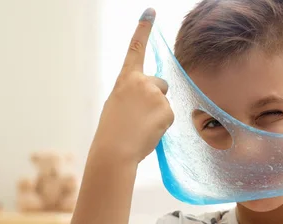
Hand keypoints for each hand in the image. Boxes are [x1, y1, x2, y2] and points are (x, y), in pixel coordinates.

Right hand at [94, 8, 173, 163]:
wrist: (115, 150)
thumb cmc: (113, 131)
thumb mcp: (118, 104)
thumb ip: (134, 94)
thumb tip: (151, 99)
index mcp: (126, 79)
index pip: (136, 49)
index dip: (144, 29)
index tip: (151, 11)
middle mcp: (142, 81)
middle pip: (161, 84)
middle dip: (156, 98)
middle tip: (140, 116)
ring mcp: (156, 95)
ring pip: (165, 103)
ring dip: (158, 114)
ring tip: (140, 127)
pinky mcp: (167, 110)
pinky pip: (169, 117)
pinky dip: (162, 126)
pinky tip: (148, 132)